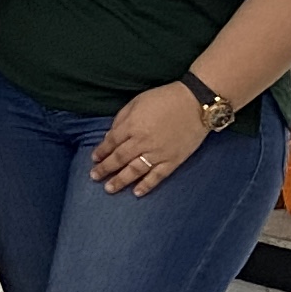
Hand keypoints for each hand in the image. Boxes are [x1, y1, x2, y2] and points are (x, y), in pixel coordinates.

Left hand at [90, 83, 210, 196]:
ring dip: (120, 180)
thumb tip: (111, 136)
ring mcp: (158, 153)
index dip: (101, 151)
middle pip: (119, 158)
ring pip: (135, 170)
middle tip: (94, 177)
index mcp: (132, 125)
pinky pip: (157, 176)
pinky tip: (136, 192)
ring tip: (109, 189)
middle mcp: (142, 141)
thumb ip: (122, 119)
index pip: (112, 142)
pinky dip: (147, 185)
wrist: (196, 103)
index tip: (94, 159)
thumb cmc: (165, 98)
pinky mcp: (173, 160)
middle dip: (105, 169)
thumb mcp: (137, 101)